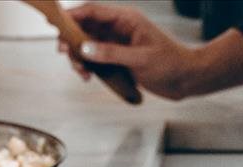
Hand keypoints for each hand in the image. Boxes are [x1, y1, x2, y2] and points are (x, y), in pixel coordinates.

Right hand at [59, 3, 198, 99]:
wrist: (186, 79)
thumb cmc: (171, 64)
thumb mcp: (140, 59)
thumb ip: (111, 53)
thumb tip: (85, 49)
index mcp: (126, 19)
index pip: (93, 11)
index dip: (72, 15)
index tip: (56, 23)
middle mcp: (119, 29)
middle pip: (85, 28)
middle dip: (71, 40)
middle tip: (65, 53)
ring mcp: (117, 43)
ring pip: (87, 45)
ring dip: (79, 57)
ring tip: (82, 73)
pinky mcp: (117, 58)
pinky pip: (95, 59)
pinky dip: (88, 66)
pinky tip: (89, 76)